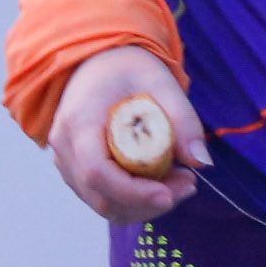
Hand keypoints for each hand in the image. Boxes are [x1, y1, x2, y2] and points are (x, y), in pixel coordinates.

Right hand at [47, 43, 204, 223]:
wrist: (97, 62)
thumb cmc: (126, 69)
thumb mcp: (160, 82)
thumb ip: (183, 120)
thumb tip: (201, 161)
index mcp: (79, 121)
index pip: (97, 172)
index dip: (133, 192)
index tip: (169, 194)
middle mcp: (65, 147)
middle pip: (102, 197)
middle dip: (148, 202)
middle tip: (188, 184)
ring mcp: (66, 163)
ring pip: (104, 204)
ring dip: (145, 205)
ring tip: (180, 181)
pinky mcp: (77, 172)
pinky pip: (104, 198)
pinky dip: (135, 200)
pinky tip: (162, 182)